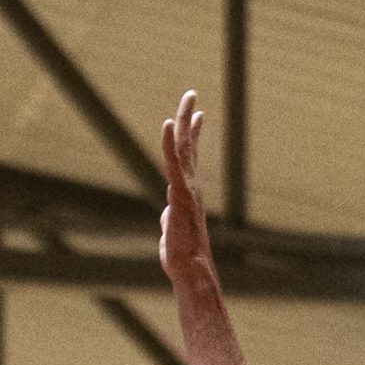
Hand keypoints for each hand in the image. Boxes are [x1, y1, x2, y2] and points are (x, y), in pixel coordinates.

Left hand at [159, 90, 216, 292]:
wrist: (190, 269)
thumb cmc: (182, 257)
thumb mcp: (172, 231)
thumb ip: (169, 218)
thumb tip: (166, 216)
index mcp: (189, 193)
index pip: (190, 158)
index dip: (193, 136)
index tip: (198, 116)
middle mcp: (191, 186)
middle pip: (189, 146)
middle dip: (189, 119)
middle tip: (191, 94)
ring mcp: (187, 189)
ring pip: (184, 148)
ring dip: (184, 121)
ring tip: (188, 98)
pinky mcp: (180, 195)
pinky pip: (174, 164)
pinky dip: (170, 144)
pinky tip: (169, 125)